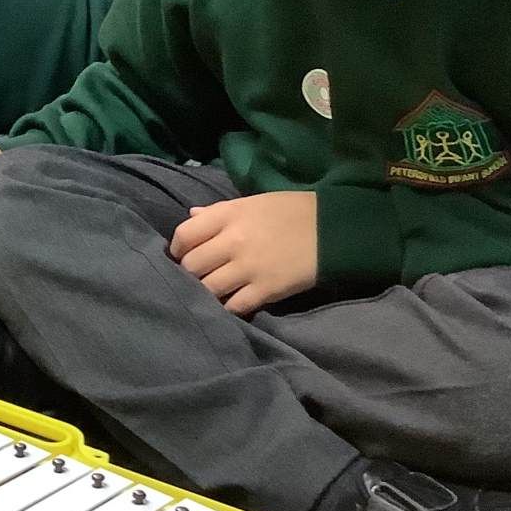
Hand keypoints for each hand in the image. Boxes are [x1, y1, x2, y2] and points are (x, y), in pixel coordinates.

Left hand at [169, 191, 318, 316]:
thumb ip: (218, 212)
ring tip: (212, 292)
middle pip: (191, 265)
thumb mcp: (252, 203)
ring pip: (208, 288)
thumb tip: (190, 216)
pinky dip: (228, 307)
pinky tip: (231, 303)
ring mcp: (248, 267)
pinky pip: (233, 306)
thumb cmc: (291, 211)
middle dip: (189, 273)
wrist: (333, 229)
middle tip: (197, 277)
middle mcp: (233, 241)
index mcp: (229, 215)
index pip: (184, 234)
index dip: (177, 249)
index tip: (182, 255)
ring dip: (206, 292)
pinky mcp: (266, 290)